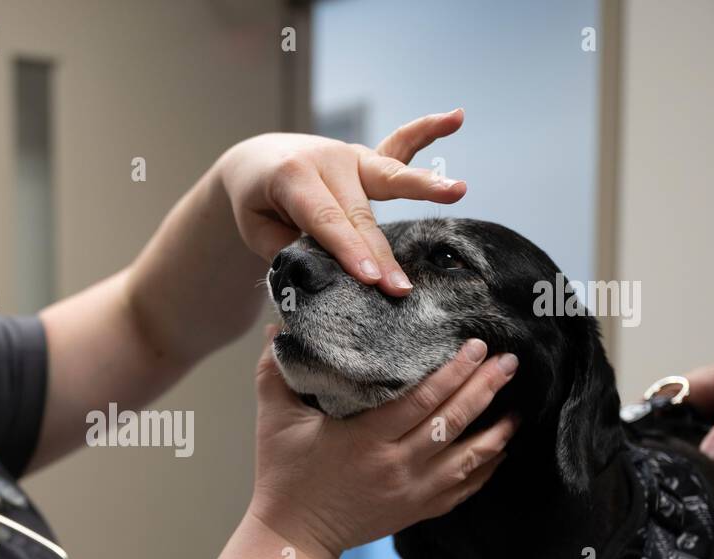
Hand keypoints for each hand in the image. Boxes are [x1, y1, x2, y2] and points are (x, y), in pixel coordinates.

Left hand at [215, 111, 467, 296]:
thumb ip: (288, 246)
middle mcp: (327, 160)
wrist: (258, 159)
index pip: (326, 222)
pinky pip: (401, 143)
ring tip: (457, 191)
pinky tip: (456, 117)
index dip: (349, 251)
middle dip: (380, 252)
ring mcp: (351, 155)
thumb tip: (326, 270)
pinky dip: (429, 129)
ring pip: (388, 177)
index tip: (370, 279)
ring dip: (423, 188)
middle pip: (359, 212)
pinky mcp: (367, 156)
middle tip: (399, 287)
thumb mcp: (256, 228)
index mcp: (293, 177)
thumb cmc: (257, 202)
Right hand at [247, 330, 518, 558]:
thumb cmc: (282, 476)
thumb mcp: (274, 420)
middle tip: (509, 361)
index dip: (454, 371)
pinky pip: (464, 488)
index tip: (476, 345)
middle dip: (486, 388)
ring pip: (469, 458)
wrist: (293, 537)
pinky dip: (487, 467)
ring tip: (518, 403)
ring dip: (497, 429)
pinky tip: (500, 447)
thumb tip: (277, 327)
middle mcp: (396, 466)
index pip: (422, 399)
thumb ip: (274, 371)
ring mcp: (412, 492)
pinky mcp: (418, 511)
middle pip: (453, 422)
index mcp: (365, 440)